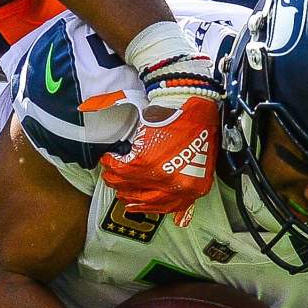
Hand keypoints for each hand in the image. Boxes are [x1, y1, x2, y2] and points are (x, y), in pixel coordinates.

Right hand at [99, 97, 219, 215]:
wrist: (189, 101)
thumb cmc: (196, 123)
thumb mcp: (199, 158)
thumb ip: (185, 176)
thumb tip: (170, 185)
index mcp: (193, 187)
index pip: (167, 206)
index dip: (149, 205)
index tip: (138, 204)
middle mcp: (177, 186)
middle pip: (145, 199)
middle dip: (129, 195)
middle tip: (121, 191)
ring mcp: (160, 175)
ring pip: (128, 185)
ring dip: (115, 179)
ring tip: (110, 174)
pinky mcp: (145, 161)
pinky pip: (121, 168)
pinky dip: (111, 163)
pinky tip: (109, 159)